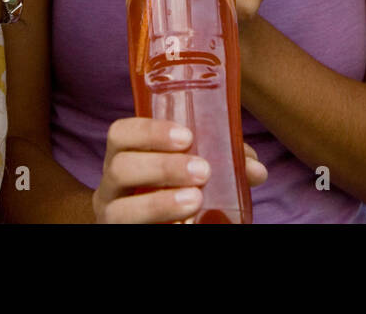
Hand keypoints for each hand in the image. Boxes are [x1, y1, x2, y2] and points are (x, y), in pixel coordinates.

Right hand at [93, 118, 266, 222]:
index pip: (120, 133)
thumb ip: (221, 162)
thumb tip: (255, 169)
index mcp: (124, 156)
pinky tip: (185, 226)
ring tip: (196, 200)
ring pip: (119, 211)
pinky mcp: (120, 234)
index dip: (150, 132)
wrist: (154, 223)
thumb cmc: (171, 189)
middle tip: (202, 171)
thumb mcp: (189, 169)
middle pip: (120, 168)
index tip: (187, 137)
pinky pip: (130, 232)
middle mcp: (111, 186)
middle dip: (162, 167)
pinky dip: (157, 226)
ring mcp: (112, 216)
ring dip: (158, 204)